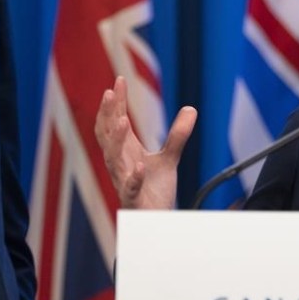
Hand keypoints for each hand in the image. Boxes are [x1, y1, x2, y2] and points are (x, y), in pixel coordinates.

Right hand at [95, 76, 196, 208]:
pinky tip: (141, 167)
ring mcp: (124, 181)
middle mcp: (119, 164)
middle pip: (107, 136)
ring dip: (117, 140)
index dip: (116, 103)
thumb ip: (178, 135)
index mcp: (125, 152)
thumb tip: (191, 108)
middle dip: (108, 114)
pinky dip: (135, 177)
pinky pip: (130, 188)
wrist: (156, 219)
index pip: (115, 122)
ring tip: (124, 121)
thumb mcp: (169, 158)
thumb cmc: (155, 189)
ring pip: (114, 159)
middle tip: (112, 93)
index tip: (120, 80)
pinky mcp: (134, 200)